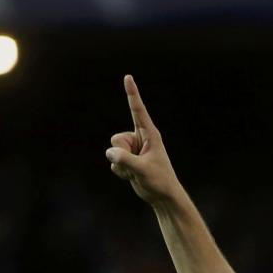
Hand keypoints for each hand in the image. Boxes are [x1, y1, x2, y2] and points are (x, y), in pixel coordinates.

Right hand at [105, 74, 184, 208]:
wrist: (162, 195)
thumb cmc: (159, 180)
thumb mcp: (142, 169)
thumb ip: (125, 160)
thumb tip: (109, 152)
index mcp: (149, 134)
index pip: (138, 110)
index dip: (132, 93)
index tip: (128, 77)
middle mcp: (139, 138)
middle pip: (117, 139)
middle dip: (122, 154)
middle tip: (137, 165)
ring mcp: (132, 149)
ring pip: (113, 150)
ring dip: (121, 164)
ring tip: (136, 171)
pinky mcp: (127, 159)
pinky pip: (113, 161)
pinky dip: (120, 171)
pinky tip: (132, 176)